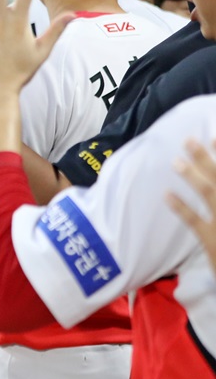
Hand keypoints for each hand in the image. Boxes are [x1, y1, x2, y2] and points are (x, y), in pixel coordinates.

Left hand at [168, 138, 215, 272]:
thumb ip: (214, 196)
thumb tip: (210, 179)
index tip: (214, 136)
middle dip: (207, 159)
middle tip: (190, 140)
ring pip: (211, 194)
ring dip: (194, 176)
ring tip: (176, 161)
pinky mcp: (214, 242)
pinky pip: (196, 222)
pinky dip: (182, 208)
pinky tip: (167, 195)